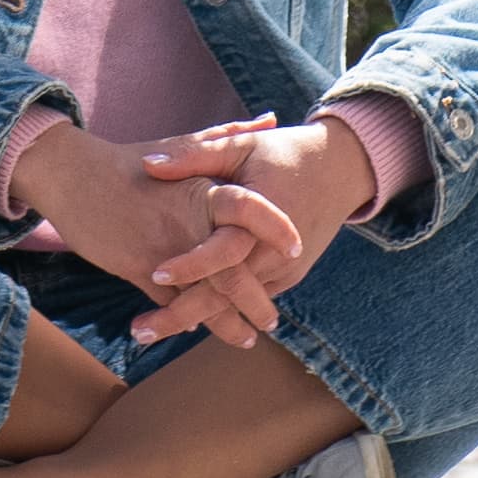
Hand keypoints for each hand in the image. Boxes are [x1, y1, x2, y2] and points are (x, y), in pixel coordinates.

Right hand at [10, 117, 322, 348]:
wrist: (74, 175)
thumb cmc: (130, 160)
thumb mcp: (182, 143)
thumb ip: (229, 136)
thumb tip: (270, 116)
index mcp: (202, 190)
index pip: (251, 209)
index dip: (276, 229)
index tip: (297, 248)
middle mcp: (187, 223)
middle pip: (235, 272)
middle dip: (257, 302)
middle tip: (272, 321)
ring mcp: (163, 250)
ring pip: (205, 298)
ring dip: (226, 323)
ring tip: (245, 337)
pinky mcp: (137, 269)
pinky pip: (169, 303)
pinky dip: (186, 317)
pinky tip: (199, 327)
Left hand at [121, 116, 372, 348]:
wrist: (339, 171)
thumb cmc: (283, 153)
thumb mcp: (242, 145)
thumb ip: (196, 154)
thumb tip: (149, 164)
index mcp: (261, 216)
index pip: (224, 251)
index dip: (192, 264)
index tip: (154, 273)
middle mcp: (274, 252)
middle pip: (225, 294)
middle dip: (182, 314)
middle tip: (139, 331)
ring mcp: (283, 269)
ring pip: (235, 305)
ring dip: (195, 318)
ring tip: (147, 332)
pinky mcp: (287, 277)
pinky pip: (247, 298)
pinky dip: (218, 310)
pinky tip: (180, 318)